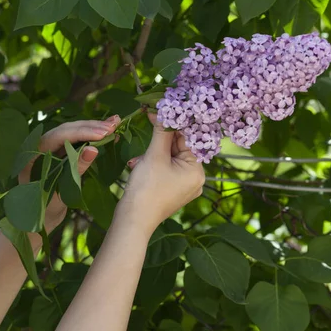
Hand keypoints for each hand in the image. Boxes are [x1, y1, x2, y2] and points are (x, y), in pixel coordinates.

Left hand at [18, 116, 119, 229]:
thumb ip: (76, 168)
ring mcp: (49, 148)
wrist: (38, 220)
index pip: (59, 136)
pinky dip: (91, 134)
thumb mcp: (61, 191)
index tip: (104, 133)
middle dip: (91, 126)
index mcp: (32, 155)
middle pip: (67, 129)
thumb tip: (94, 149)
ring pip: (72, 131)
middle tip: (114, 125)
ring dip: (93, 127)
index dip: (82, 132)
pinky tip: (107, 131)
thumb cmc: (45, 209)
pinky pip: (75, 139)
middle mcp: (39, 146)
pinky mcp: (58, 151)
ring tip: (115, 123)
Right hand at [117, 114, 204, 236]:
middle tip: (147, 126)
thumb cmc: (146, 188)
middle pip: (179, 147)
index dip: (174, 123)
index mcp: (198, 171)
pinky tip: (138, 165)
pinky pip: (165, 168)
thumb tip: (163, 111)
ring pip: (170, 157)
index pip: (189, 138)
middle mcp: (195, 178)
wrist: (133, 220)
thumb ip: (161, 132)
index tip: (161, 110)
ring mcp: (184, 186)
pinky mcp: (172, 190)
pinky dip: (153, 163)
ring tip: (139, 160)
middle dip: (160, 141)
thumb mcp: (154, 156)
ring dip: (153, 153)